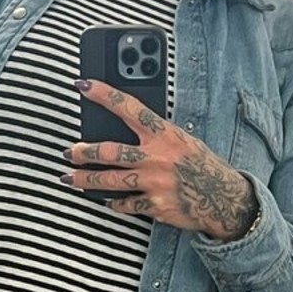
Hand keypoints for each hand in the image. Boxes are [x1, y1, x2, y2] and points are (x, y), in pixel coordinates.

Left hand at [62, 78, 259, 240]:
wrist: (224, 199)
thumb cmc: (202, 166)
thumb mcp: (183, 141)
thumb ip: (156, 136)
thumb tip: (126, 130)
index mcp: (164, 135)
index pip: (129, 108)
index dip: (105, 95)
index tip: (83, 85)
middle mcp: (157, 158)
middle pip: (110, 152)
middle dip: (85, 152)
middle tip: (68, 151)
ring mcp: (154, 183)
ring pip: (110, 181)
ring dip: (86, 180)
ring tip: (69, 178)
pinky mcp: (154, 206)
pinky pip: (126, 205)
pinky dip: (114, 203)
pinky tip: (107, 201)